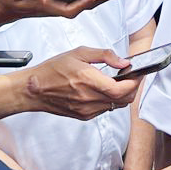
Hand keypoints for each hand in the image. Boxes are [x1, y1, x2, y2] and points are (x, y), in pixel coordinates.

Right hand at [22, 46, 137, 118]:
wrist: (33, 90)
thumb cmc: (52, 70)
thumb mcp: (79, 53)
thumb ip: (104, 55)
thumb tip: (123, 61)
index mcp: (88, 80)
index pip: (122, 89)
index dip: (135, 83)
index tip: (137, 74)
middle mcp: (89, 98)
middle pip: (123, 100)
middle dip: (132, 89)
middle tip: (132, 77)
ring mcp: (86, 110)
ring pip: (115, 106)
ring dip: (121, 95)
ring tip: (117, 82)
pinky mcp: (83, 116)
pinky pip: (104, 110)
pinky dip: (109, 100)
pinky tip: (103, 90)